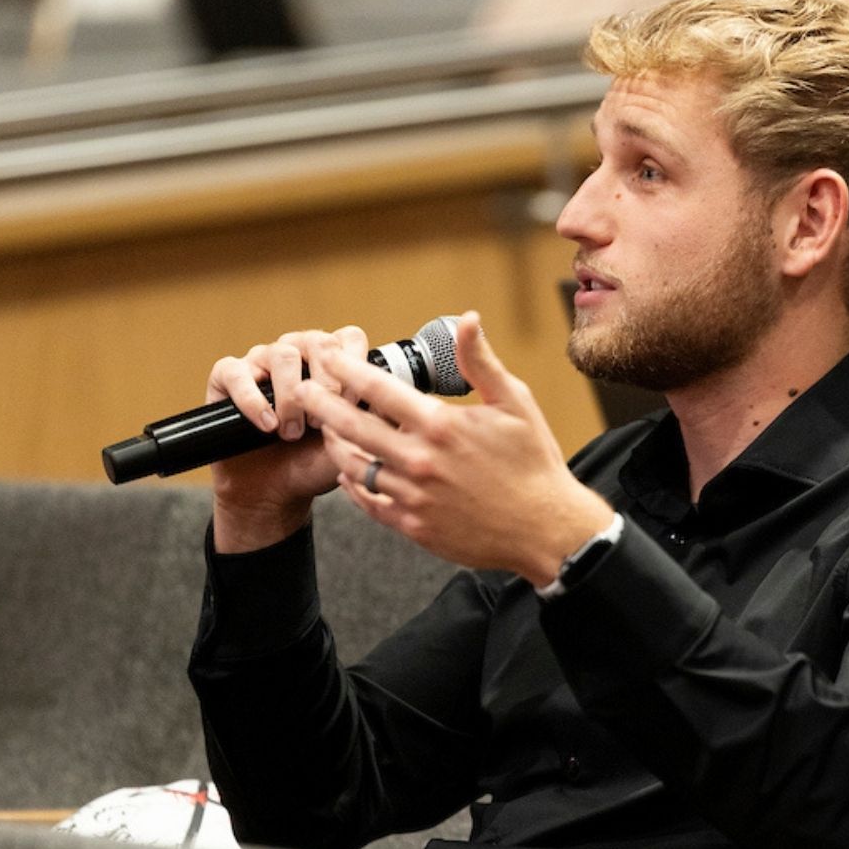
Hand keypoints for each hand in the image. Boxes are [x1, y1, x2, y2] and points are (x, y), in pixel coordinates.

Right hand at [205, 324, 367, 552]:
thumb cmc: (313, 462)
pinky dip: (254, 401)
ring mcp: (260, 360)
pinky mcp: (227, 376)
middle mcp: (296, 352)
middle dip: (326, 385)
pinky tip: (267, 425)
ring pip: (282, 354)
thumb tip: (392, 399)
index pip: (349, 338)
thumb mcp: (352, 442)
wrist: (274, 491)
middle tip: (321, 423)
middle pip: (318, 341)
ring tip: (292, 433)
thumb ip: (372, 417)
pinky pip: (237, 372)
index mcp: (329, 360)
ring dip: (292, 399)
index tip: (352, 405)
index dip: (354, 369)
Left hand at [296, 312, 614, 585]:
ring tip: (325, 427)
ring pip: (353, 466)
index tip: (328, 354)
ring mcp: (413, 496)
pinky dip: (353, 484)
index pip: (377, 389)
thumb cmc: (534, 462)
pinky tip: (348, 473)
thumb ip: (481, 362)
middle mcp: (419, 460)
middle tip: (301, 389)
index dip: (346, 368)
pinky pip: (368, 502)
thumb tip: (467, 320)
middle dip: (320, 403)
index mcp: (440, 424)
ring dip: (334, 443)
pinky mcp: (413, 526)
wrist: (547, 529)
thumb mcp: (514, 402)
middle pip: (350, 426)